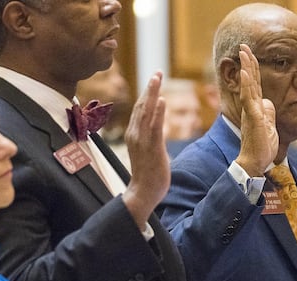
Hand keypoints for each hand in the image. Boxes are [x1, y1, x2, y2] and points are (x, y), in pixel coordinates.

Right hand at [123, 71, 168, 227]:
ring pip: (146, 112)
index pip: (140, 110)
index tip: (154, 80)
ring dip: (152, 93)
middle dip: (150, 88)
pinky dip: (157, 112)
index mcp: (134, 134)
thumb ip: (151, 139)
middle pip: (142, 106)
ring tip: (157, 78)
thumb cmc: (147, 175)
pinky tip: (162, 100)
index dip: (147, 93)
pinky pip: (154, 127)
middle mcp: (135, 134)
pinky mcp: (151, 148)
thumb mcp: (148, 152)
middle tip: (157, 72)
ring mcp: (142, 141)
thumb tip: (157, 132)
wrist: (143, 192)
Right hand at [234, 44, 277, 175]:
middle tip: (244, 46)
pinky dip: (247, 84)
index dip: (253, 69)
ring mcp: (250, 112)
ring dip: (246, 67)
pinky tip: (245, 73)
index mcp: (256, 109)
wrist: (254, 163)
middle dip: (248, 62)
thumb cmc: (262, 148)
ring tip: (243, 52)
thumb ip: (269, 114)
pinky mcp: (252, 118)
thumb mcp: (269, 127)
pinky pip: (248, 98)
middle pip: (250, 80)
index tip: (250, 55)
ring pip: (248, 85)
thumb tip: (270, 102)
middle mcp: (251, 108)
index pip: (255, 85)